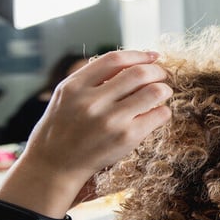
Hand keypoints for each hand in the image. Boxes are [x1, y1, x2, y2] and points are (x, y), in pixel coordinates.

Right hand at [19, 51, 172, 188]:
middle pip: (139, 73)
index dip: (139, 55)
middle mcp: (92, 102)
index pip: (115, 59)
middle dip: (157, 71)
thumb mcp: (67, 95)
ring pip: (154, 92)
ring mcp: (110, 120)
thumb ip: (92, 78)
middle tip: (161, 75)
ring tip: (163, 92)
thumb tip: (132, 61)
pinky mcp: (126, 138)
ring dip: (164, 89)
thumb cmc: (63, 127)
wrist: (54, 165)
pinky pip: (158, 115)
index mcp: (75, 86)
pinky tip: (158, 113)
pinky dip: (163, 111)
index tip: (152, 56)